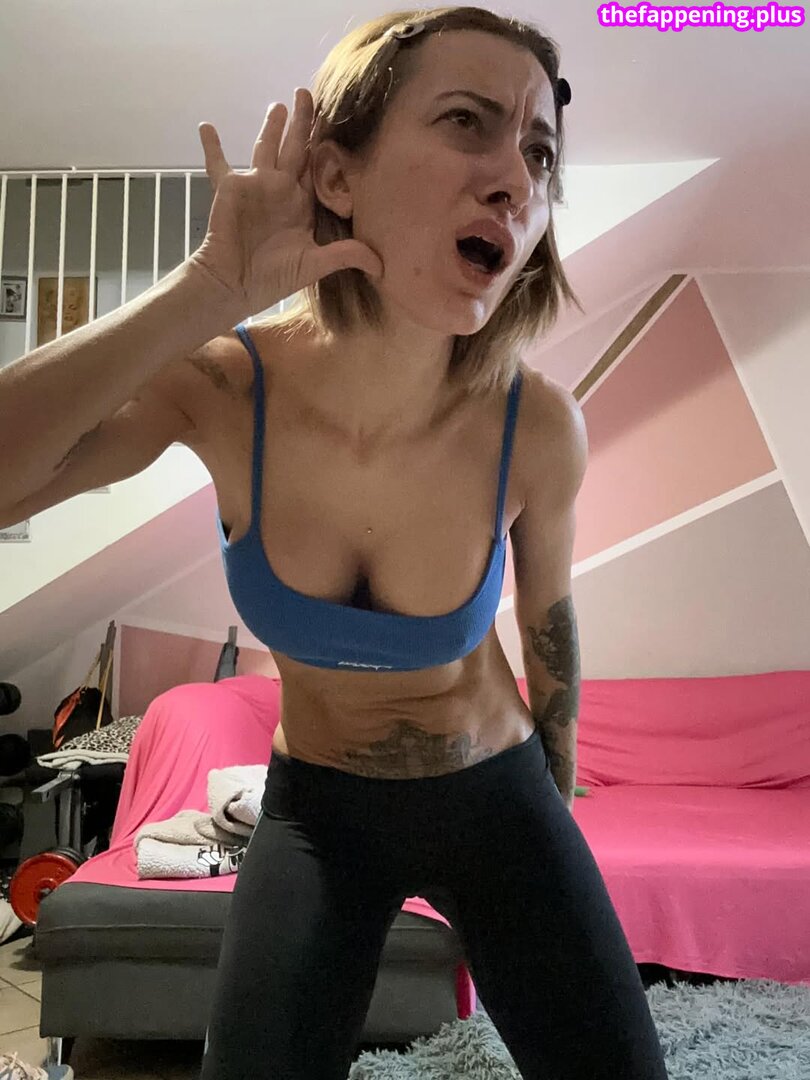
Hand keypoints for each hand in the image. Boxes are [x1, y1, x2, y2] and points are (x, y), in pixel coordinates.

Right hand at [190, 89, 382, 314]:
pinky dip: (211, 146)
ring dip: (271, 126)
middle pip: (295, 148)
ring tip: (279, 104)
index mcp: (301, 204)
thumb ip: (346, 256)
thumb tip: (382, 266)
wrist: (235, 283)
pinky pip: (217, 163)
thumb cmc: (273, 277)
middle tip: (310, 93)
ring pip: (266, 147)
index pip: (318, 167)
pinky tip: (205, 125)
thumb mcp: (315, 264)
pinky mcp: (232, 187)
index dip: (325, 145)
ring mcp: (256, 185)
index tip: (339, 120)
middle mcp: (281, 189)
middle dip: (303, 122)